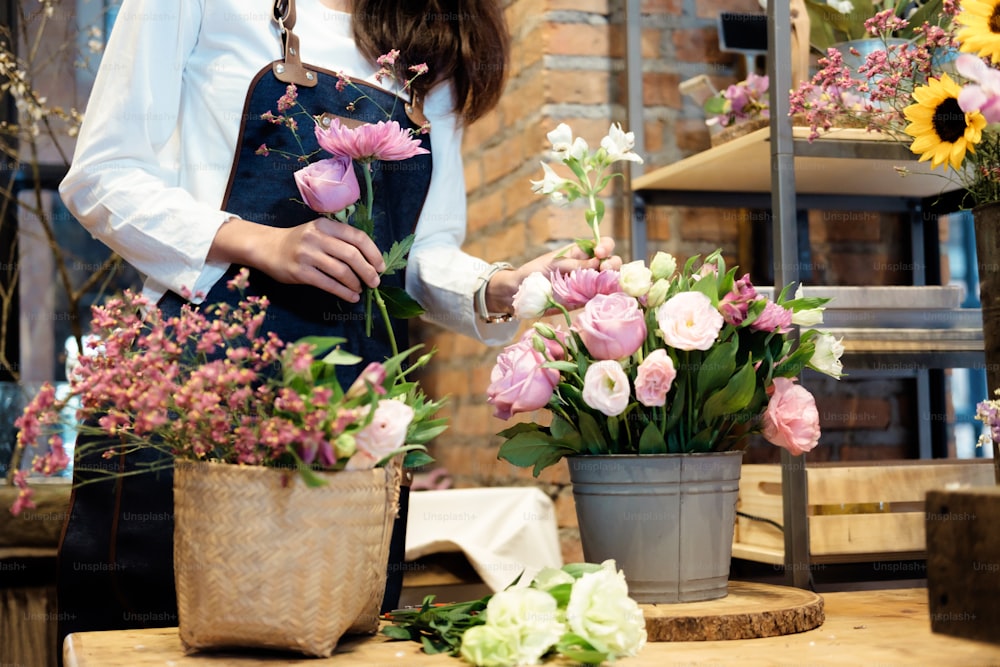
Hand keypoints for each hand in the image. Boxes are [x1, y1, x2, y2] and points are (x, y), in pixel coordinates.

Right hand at [210, 216, 384, 302]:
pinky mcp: (300, 273)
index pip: (357, 237)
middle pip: (352, 255)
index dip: (373, 253)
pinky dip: (344, 292)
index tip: (381, 266)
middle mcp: (316, 237)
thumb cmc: (299, 242)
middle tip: (375, 282)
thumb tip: (370, 261)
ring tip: (361, 289)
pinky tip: (351, 296)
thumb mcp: (319, 232)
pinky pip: (328, 284)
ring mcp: (307, 255)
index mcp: (325, 224)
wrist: (267, 248)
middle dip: (368, 271)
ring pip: (341, 271)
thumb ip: (340, 240)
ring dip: (356, 283)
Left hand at [483, 236, 622, 315]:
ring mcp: (589, 283)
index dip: (605, 247)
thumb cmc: (535, 272)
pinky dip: (608, 295)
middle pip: (611, 262)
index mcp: (581, 252)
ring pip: (610, 279)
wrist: (522, 293)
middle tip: (603, 269)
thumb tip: (597, 263)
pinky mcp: (586, 299)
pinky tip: (607, 295)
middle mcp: (589, 266)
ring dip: (613, 280)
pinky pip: (602, 296)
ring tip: (606, 283)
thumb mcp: (554, 264)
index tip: (599, 252)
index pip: (602, 245)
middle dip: (612, 264)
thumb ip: (575, 264)